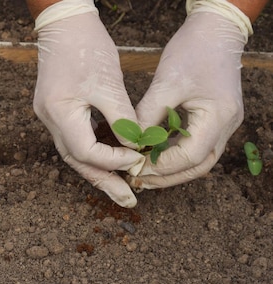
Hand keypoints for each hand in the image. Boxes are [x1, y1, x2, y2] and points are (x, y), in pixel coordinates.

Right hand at [33, 1, 143, 207]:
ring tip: (121, 188)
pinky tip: (111, 160)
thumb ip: (122, 119)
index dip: (115, 160)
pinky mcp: (57, 110)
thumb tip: (137, 148)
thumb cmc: (87, 47)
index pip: (86, 152)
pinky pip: (75, 139)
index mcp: (59, 112)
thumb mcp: (109, 83)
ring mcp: (50, 115)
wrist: (64, 23)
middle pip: (76, 161)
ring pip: (74, 153)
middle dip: (104, 181)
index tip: (139, 159)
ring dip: (98, 170)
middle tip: (129, 200)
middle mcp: (49, 119)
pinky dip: (94, 152)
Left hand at [129, 3, 250, 188]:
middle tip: (138, 178)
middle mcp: (227, 126)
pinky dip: (175, 154)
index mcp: (219, 117)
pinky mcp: (215, 120)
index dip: (161, 166)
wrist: (215, 30)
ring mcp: (224, 124)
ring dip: (171, 168)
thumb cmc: (193, 51)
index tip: (135, 167)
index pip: (190, 156)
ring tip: (142, 171)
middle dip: (167, 176)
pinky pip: (196, 146)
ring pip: (199, 160)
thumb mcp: (165, 83)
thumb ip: (147, 115)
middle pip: (198, 166)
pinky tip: (153, 154)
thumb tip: (129, 143)